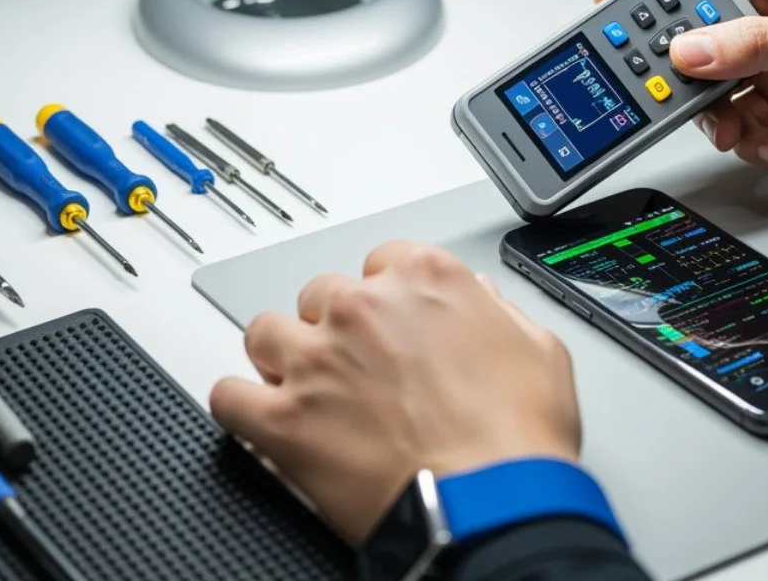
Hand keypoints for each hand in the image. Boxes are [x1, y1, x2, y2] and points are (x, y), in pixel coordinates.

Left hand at [210, 241, 581, 543]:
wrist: (494, 504)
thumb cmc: (519, 437)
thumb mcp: (539, 349)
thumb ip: (496, 311)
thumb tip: (476, 299)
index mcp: (425, 279)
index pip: (381, 263)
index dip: (385, 298)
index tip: (389, 326)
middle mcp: (364, 307)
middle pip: (322, 295)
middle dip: (335, 328)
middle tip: (356, 369)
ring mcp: (317, 360)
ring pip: (265, 333)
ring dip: (281, 358)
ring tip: (302, 389)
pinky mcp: (283, 419)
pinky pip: (228, 396)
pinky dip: (240, 407)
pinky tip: (260, 420)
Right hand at [595, 0, 767, 178]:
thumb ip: (755, 44)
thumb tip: (691, 49)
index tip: (609, 2)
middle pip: (697, 28)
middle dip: (680, 63)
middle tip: (661, 86)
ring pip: (715, 83)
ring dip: (717, 112)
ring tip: (735, 128)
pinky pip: (742, 119)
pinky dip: (747, 137)